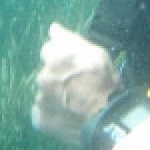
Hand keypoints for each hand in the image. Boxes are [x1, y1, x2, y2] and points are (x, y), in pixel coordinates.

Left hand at [30, 23, 120, 145]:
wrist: (109, 120)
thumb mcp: (97, 54)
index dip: (62, 57)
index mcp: (54, 58)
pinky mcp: (40, 119)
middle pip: (46, 73)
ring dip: (55, 96)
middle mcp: (43, 77)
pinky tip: (68, 115)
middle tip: (78, 87)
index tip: (74, 67)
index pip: (48, 50)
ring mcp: (40, 100)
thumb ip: (70, 39)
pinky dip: (52, 113)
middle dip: (58, 78)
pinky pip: (43, 113)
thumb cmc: (106, 84)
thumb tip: (53, 28)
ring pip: (45, 94)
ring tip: (75, 104)